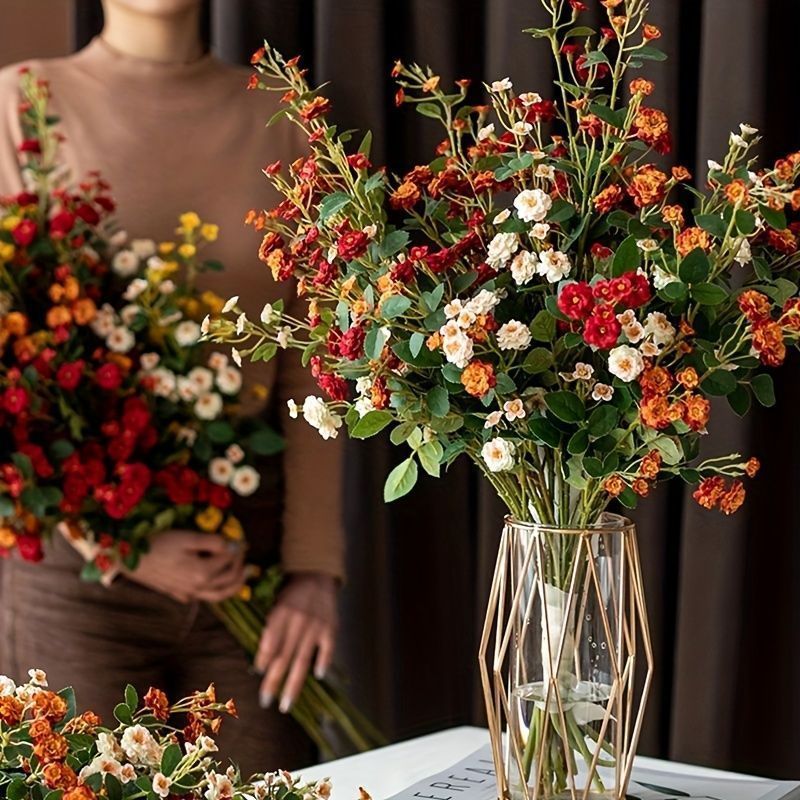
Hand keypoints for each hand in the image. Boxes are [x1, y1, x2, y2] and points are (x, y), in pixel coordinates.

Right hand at [125, 529, 245, 602]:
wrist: (127, 558)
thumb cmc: (158, 544)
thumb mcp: (188, 537)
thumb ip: (213, 542)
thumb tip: (233, 545)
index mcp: (203, 573)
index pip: (230, 561)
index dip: (239, 549)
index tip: (242, 539)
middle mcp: (199, 588)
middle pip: (229, 581)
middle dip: (240, 566)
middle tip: (244, 554)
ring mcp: (188, 594)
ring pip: (219, 595)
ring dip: (234, 585)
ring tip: (243, 576)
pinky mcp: (178, 595)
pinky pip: (204, 597)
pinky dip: (216, 592)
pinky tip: (216, 584)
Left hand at [255, 572, 338, 712]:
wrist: (317, 575)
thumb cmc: (292, 594)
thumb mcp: (276, 606)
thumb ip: (271, 630)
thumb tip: (263, 662)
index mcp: (281, 614)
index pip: (269, 644)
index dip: (262, 661)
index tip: (258, 676)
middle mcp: (298, 621)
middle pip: (283, 657)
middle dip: (273, 682)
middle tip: (265, 701)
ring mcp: (316, 626)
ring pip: (302, 660)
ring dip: (293, 684)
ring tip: (286, 704)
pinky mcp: (331, 628)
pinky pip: (327, 649)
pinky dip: (323, 662)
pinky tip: (318, 675)